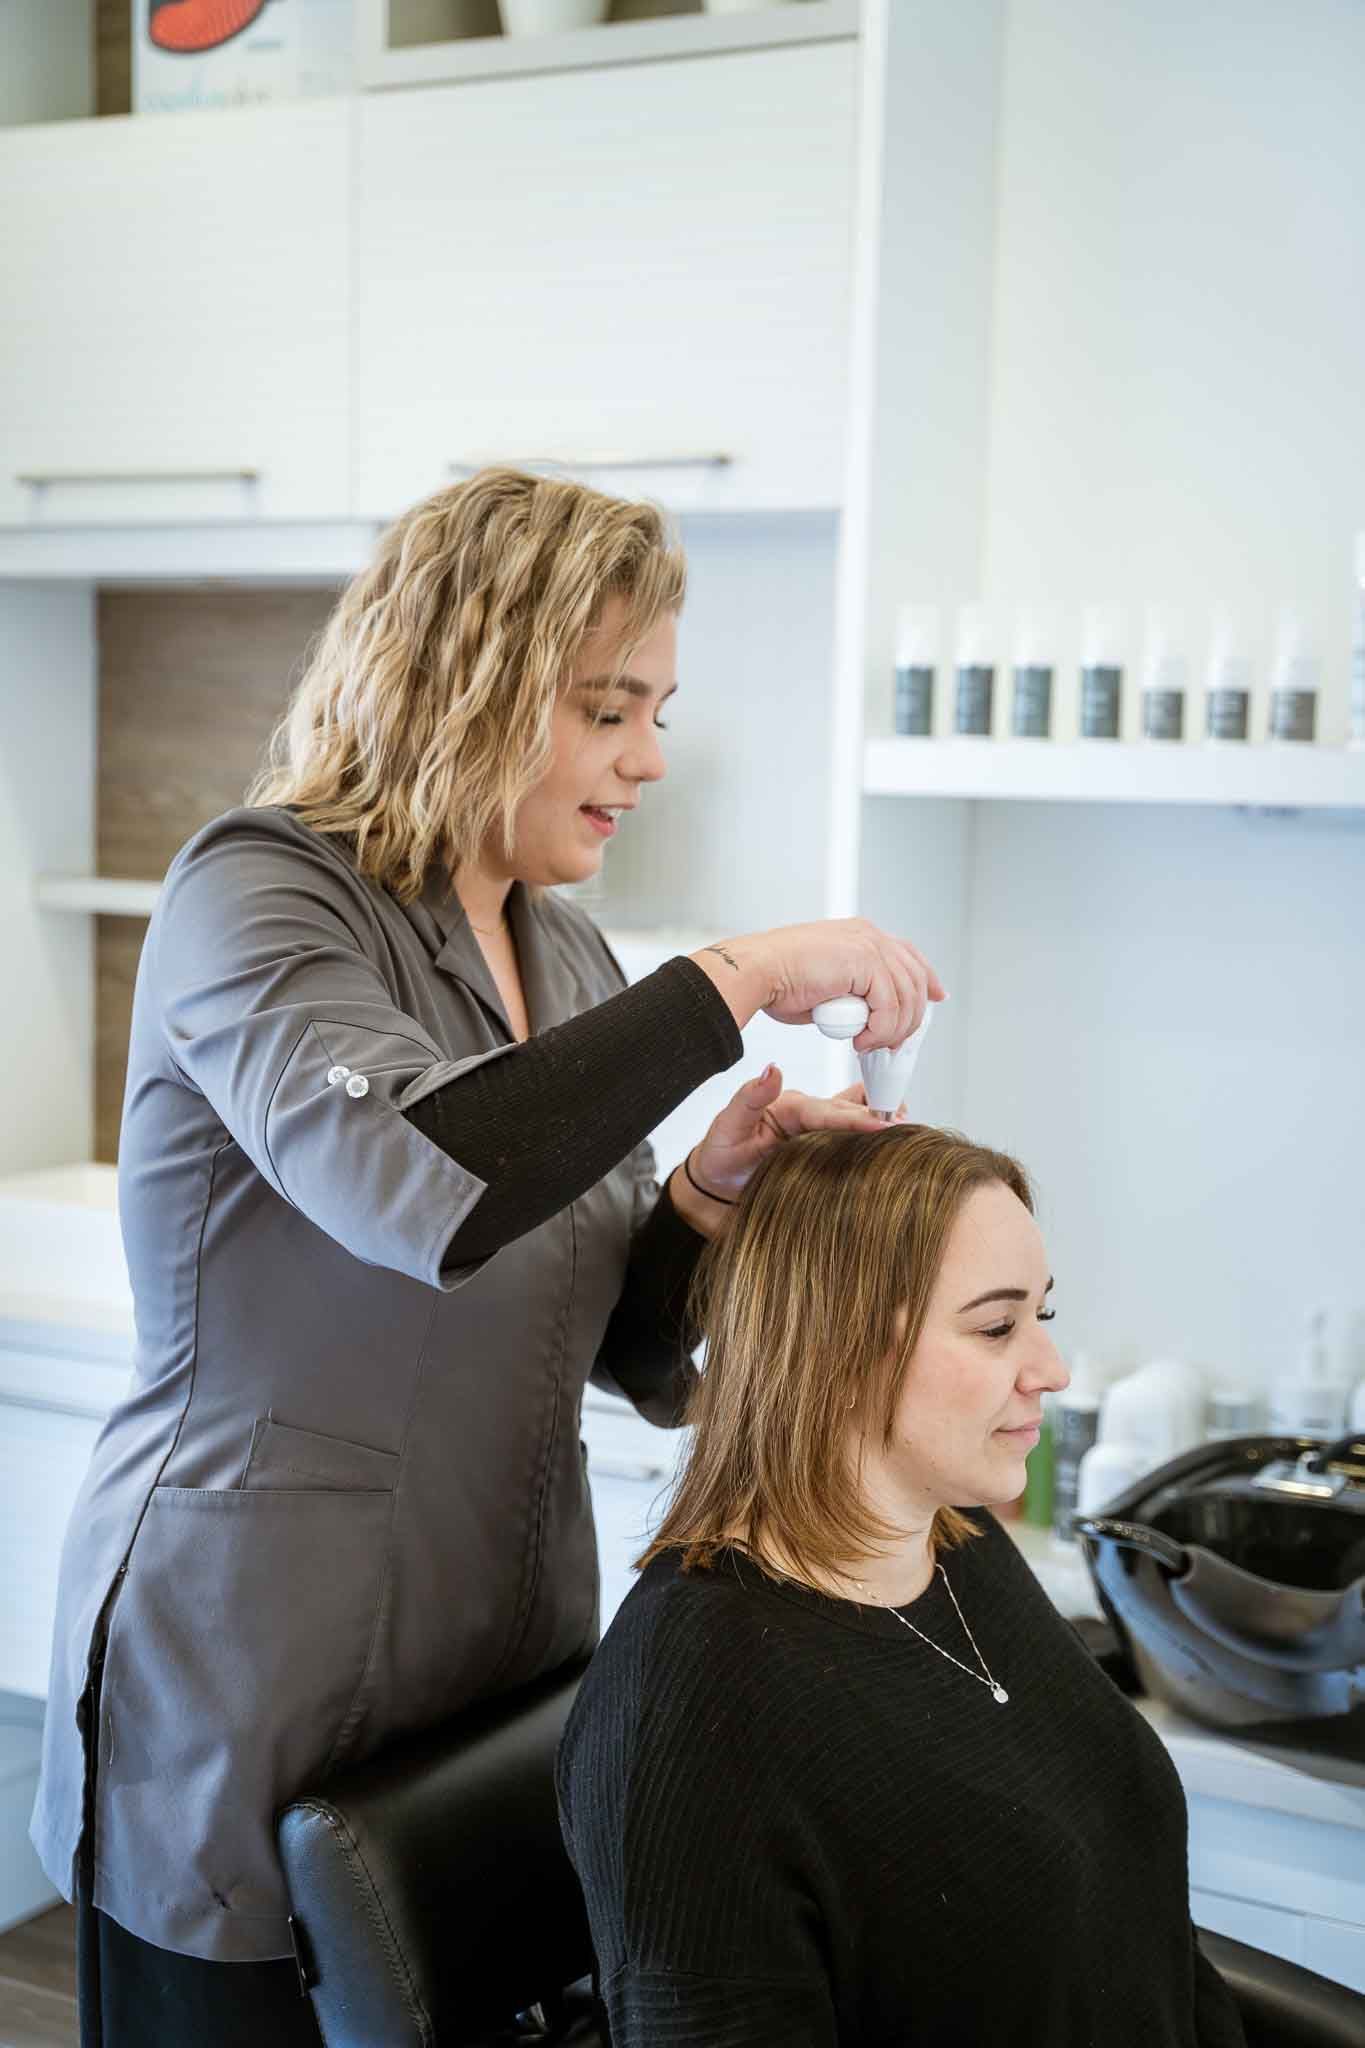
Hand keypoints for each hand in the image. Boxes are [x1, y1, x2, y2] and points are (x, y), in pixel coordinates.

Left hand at [684, 1066, 904, 1206]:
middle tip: (906, 1126)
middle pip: (848, 1113)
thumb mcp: (726, 1127)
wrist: (714, 1188)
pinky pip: (851, 1135)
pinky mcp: (821, 1147)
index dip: (854, 1119)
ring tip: (909, 1123)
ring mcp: (816, 1130)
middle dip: (877, 1118)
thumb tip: (773, 1068)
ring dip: (880, 1118)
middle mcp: (807, 1115)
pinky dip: (873, 1132)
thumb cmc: (719, 1159)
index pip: (826, 1112)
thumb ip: (749, 1099)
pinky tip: (895, 1134)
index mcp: (789, 1107)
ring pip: (854, 1117)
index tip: (880, 1126)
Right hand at [688, 918, 945, 1054]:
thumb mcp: (828, 985)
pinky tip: (859, 1040)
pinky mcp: (864, 960)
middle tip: (891, 1045)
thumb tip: (867, 1015)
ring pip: (906, 996)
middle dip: (911, 1017)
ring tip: (867, 1044)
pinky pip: (889, 1005)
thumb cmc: (779, 983)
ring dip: (891, 1029)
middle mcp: (869, 935)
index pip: (909, 956)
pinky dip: (879, 1029)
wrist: (758, 973)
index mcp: (861, 935)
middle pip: (916, 978)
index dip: (927, 980)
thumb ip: (853, 992)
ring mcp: (868, 944)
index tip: (936, 1000)